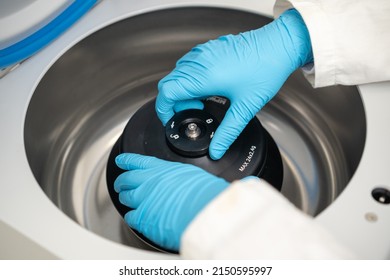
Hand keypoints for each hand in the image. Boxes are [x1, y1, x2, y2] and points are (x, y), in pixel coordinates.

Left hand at [114, 153, 228, 250]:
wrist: (202, 209)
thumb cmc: (202, 192)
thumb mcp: (189, 172)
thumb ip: (175, 175)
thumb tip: (175, 179)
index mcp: (159, 169)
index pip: (136, 161)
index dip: (126, 161)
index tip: (120, 161)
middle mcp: (147, 182)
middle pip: (126, 179)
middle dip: (122, 182)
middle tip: (121, 185)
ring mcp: (143, 199)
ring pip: (126, 198)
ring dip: (126, 198)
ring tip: (128, 200)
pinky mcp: (143, 218)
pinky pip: (130, 217)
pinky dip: (132, 217)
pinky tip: (136, 218)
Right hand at [156, 9, 312, 159]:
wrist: (279, 45)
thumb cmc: (265, 70)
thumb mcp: (245, 107)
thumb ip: (228, 132)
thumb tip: (217, 149)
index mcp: (203, 77)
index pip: (166, 93)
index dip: (164, 110)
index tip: (173, 120)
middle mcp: (198, 62)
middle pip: (168, 84)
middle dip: (174, 103)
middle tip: (195, 112)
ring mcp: (202, 52)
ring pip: (178, 74)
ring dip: (183, 90)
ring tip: (203, 100)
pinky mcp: (208, 48)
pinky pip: (188, 65)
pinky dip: (190, 79)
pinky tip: (208, 87)